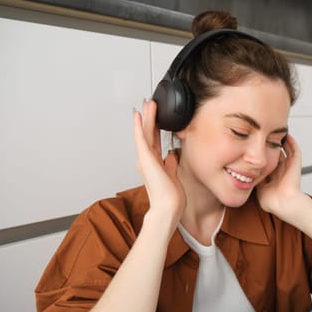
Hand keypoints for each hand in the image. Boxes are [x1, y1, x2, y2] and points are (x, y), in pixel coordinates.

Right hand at [133, 99, 185, 224]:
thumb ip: (170, 166)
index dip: (155, 128)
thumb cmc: (170, 198)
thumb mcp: (172, 176)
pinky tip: (138, 116)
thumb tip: (171, 156)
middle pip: (149, 134)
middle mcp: (148, 160)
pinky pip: (142, 139)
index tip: (156, 117)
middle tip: (149, 104)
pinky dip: (139, 127)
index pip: (154, 141)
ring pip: (145, 133)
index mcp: (154, 164)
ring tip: (147, 104)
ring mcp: (146, 159)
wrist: (168, 208)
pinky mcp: (146, 159)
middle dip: (150, 118)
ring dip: (146, 117)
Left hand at [256, 135, 311, 224]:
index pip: (265, 161)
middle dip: (268, 144)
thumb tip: (241, 172)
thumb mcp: (256, 188)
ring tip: (273, 131)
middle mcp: (280, 170)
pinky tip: (285, 135)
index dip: (260, 154)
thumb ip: (251, 179)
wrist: (284, 204)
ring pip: (284, 149)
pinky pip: (295, 149)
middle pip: (274, 153)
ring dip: (279, 141)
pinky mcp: (295, 163)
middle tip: (262, 135)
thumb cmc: (272, 201)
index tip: (252, 145)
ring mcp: (288, 166)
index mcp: (272, 176)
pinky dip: (291, 142)